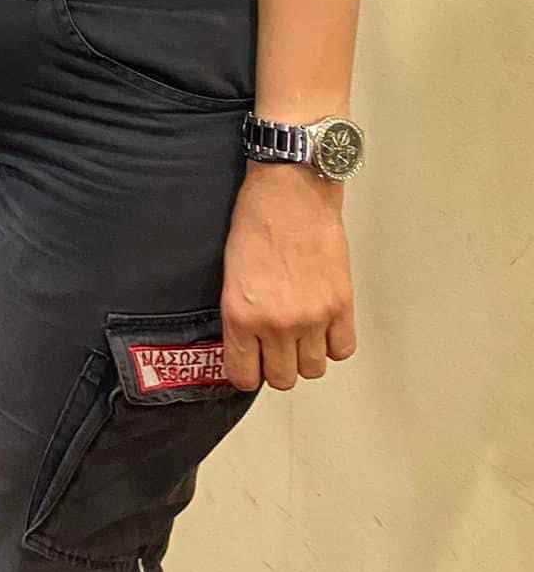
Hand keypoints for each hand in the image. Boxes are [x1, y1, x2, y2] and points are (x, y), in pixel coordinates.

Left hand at [220, 166, 357, 391]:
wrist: (290, 191)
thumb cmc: (255, 220)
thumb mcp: (229, 272)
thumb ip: (239, 315)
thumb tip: (248, 345)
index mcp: (242, 315)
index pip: (244, 375)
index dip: (246, 372)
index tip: (249, 363)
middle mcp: (277, 324)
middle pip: (282, 379)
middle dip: (276, 366)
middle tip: (274, 347)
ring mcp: (312, 318)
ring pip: (314, 370)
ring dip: (305, 356)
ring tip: (300, 334)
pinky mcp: (341, 306)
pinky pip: (342, 350)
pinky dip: (333, 343)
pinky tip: (323, 326)